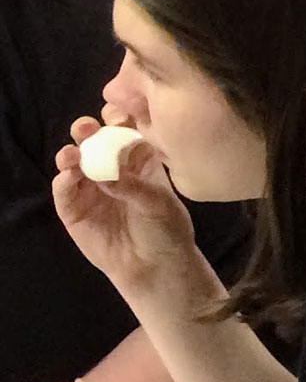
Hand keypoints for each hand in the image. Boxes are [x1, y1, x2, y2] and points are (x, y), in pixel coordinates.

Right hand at [53, 115, 204, 298]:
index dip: (118, 119)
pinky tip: (68, 176)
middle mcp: (111, 168)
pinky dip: (63, 182)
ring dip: (70, 154)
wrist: (156, 265)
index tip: (116, 116)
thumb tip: (104, 172)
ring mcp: (90, 187)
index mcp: (138, 159)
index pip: (124, 131)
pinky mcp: (74, 209)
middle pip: (94, 142)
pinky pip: (64, 191)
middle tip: (86, 129)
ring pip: (74, 163)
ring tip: (72, 154)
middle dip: (88, 131)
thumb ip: (132, 185)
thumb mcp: (158, 202)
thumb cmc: (166, 228)